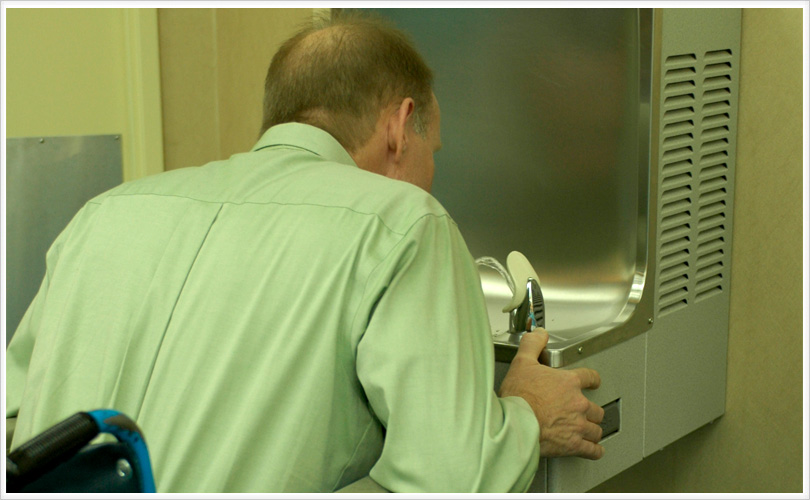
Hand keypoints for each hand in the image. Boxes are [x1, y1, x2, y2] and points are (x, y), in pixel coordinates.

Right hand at [498, 328, 604, 459]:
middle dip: (591, 411)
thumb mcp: (522, 363)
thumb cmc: (518, 396)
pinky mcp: (573, 444)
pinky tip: (594, 450)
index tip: (594, 382)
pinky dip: (594, 450)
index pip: (590, 377)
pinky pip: (592, 449)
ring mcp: (577, 425)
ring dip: (593, 430)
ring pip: (596, 429)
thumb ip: (532, 345)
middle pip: (596, 408)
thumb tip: (539, 333)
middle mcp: (577, 404)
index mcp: (568, 383)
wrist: (515, 424)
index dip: (593, 379)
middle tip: (586, 412)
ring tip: (590, 431)